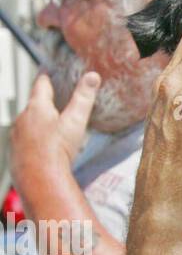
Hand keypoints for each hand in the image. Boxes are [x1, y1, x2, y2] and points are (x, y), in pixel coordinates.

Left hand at [10, 70, 100, 202]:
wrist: (40, 180)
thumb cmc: (57, 150)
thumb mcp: (76, 121)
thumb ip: (84, 98)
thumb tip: (92, 76)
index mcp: (37, 107)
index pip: (40, 85)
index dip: (46, 78)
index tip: (48, 74)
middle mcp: (22, 119)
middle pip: (33, 106)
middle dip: (44, 105)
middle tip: (55, 105)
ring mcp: (17, 137)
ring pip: (28, 125)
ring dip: (38, 126)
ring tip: (52, 132)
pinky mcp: (15, 153)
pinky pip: (25, 143)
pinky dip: (34, 144)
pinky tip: (45, 152)